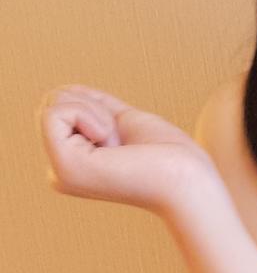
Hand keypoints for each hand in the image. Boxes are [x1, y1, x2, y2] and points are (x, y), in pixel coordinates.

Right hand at [37, 84, 221, 216]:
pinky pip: (54, 112)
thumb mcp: (122, 121)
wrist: (188, 180)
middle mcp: (60, 172)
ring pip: (51, 103)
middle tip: (123, 142)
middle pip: (51, 101)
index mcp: (73, 163)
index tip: (124, 139)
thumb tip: (65, 92)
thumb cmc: (169, 154)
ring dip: (97, 111)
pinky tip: (111, 142)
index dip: (95, 105)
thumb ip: (92, 109)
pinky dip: (89, 114)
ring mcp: (59, 172)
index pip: (60, 105)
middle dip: (93, 105)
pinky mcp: (63, 168)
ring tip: (120, 145)